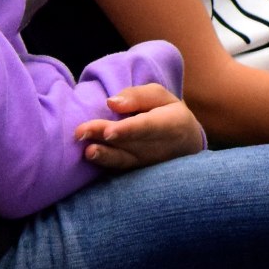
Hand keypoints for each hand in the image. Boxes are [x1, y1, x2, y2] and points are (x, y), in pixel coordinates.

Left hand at [72, 83, 204, 169]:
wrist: (187, 143)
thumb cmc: (168, 112)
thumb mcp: (160, 96)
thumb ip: (138, 96)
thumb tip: (111, 103)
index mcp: (170, 124)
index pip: (148, 127)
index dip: (128, 130)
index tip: (108, 131)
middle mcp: (162, 148)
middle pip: (130, 143)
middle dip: (104, 138)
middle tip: (80, 132)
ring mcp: (151, 164)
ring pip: (126, 161)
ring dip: (104, 157)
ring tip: (87, 152)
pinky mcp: (141, 172)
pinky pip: (123, 171)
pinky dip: (106, 167)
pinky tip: (91, 160)